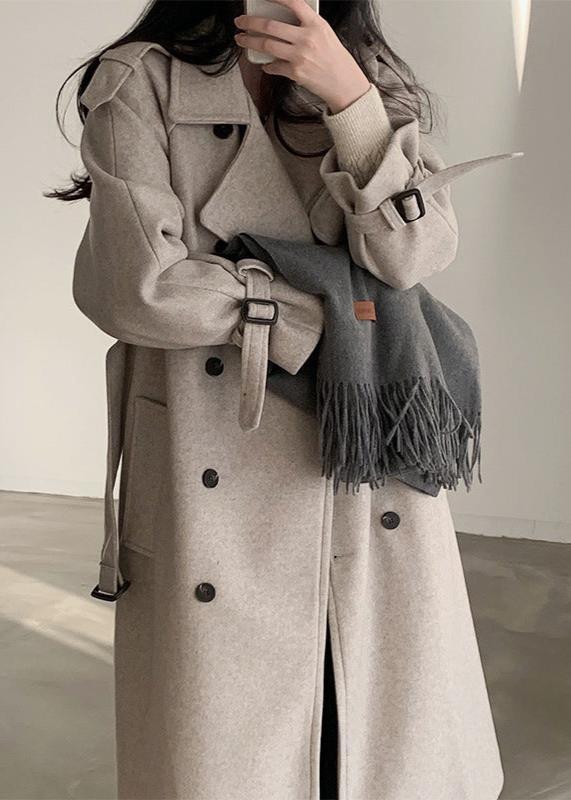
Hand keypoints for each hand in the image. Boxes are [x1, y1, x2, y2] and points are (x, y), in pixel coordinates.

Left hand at [233, 0, 371, 113]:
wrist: (344, 83)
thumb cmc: (335, 58)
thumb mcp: (325, 33)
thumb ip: (306, 25)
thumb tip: (283, 20)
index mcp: (316, 24)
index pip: (293, 2)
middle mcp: (307, 38)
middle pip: (270, 26)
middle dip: (250, 22)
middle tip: (240, 21)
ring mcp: (300, 56)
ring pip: (267, 45)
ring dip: (249, 42)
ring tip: (241, 39)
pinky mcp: (295, 72)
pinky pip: (274, 66)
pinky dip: (266, 65)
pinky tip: (265, 64)